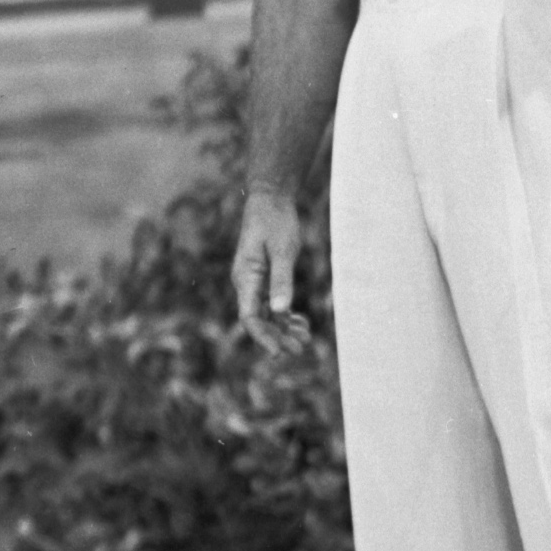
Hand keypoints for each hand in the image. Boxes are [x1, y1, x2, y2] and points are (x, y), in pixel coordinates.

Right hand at [230, 188, 310, 353]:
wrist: (270, 198)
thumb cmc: (274, 221)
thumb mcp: (282, 250)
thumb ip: (281, 280)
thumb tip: (281, 310)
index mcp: (245, 277)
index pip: (249, 316)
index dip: (263, 337)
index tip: (279, 352)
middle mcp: (246, 282)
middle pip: (258, 319)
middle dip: (277, 337)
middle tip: (300, 350)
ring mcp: (255, 281)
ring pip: (267, 314)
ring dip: (283, 328)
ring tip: (305, 339)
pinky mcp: (265, 277)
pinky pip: (273, 303)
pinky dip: (286, 315)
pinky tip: (301, 322)